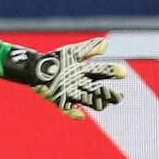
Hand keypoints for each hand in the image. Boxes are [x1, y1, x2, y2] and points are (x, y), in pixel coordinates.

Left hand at [2, 37, 126, 119]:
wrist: (36, 67)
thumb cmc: (57, 59)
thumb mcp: (72, 52)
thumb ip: (88, 48)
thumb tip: (106, 43)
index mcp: (86, 71)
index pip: (103, 72)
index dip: (112, 71)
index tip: (122, 72)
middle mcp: (81, 84)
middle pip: (98, 90)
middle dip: (108, 94)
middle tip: (118, 97)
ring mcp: (71, 93)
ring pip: (87, 100)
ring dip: (95, 103)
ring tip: (103, 104)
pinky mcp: (59, 100)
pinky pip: (67, 108)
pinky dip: (73, 112)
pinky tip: (80, 115)